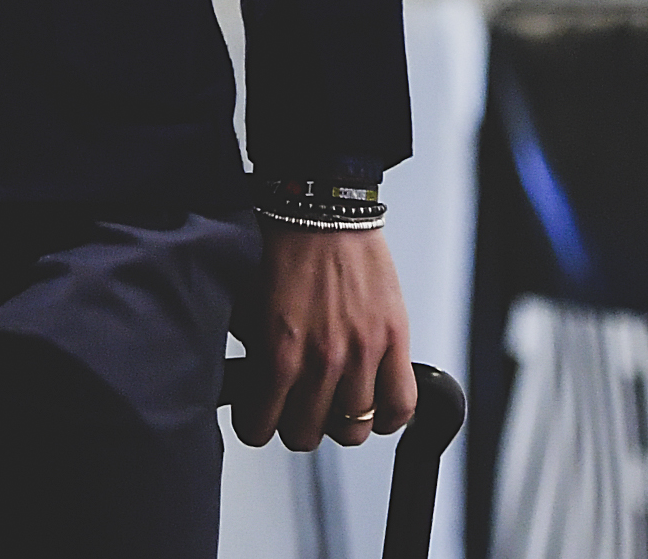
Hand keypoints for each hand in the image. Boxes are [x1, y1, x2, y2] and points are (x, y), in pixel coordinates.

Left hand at [236, 225, 415, 452]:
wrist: (322, 211)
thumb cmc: (285, 250)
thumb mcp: (247, 306)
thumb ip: (253, 353)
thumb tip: (253, 385)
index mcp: (279, 353)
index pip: (261, 428)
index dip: (257, 424)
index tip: (261, 416)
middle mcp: (322, 361)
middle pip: (307, 435)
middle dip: (297, 424)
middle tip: (298, 406)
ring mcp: (362, 354)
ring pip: (353, 429)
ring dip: (341, 420)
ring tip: (336, 400)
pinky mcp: (394, 341)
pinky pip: (400, 406)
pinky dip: (389, 415)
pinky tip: (375, 401)